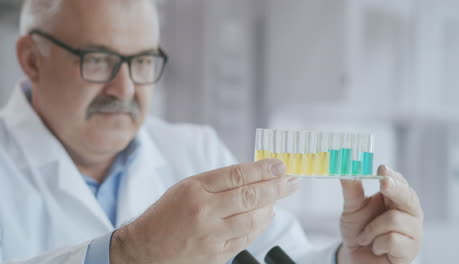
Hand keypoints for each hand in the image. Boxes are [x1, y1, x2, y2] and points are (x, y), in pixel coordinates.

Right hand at [110, 159, 299, 263]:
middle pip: (250, 196)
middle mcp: (204, 212)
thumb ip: (218, 183)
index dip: (263, 169)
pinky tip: (267, 215)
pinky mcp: (216, 255)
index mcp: (195, 190)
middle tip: (292, 180)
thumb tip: (253, 176)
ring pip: (253, 219)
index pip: (237, 175)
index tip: (280, 165)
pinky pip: (247, 238)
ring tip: (280, 195)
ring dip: (271, 206)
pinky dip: (261, 225)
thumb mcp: (186, 188)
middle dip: (276, 187)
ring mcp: (211, 236)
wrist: (145, 249)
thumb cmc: (166, 214)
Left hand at [337, 165, 423, 263]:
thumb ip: (351, 190)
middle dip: (395, 189)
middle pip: (408, 196)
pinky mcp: (411, 250)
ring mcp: (413, 232)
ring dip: (372, 229)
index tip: (382, 167)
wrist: (355, 258)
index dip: (393, 175)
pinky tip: (376, 248)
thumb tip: (345, 171)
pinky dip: (377, 243)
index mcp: (396, 199)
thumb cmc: (359, 231)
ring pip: (395, 220)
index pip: (399, 183)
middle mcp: (409, 213)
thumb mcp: (352, 208)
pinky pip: (393, 240)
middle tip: (384, 182)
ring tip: (365, 237)